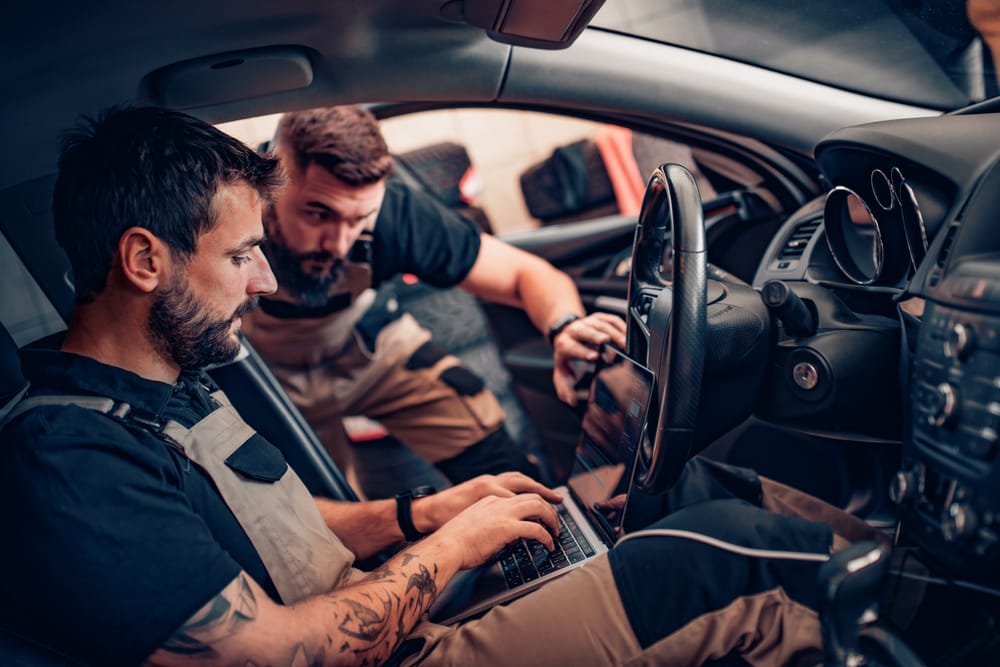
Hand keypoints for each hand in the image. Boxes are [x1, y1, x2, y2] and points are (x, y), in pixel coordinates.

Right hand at [429, 493, 561, 569]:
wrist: (445, 546)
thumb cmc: (454, 542)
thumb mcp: (474, 524)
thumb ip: (491, 524)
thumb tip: (506, 537)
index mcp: (489, 498)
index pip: (518, 495)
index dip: (534, 503)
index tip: (541, 512)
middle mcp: (498, 501)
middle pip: (533, 495)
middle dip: (548, 507)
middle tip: (555, 521)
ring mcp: (503, 513)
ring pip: (538, 506)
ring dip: (551, 519)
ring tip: (556, 532)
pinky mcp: (507, 527)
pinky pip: (536, 529)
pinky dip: (546, 537)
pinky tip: (549, 545)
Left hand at [552, 312, 626, 404]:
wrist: (566, 336)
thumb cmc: (567, 357)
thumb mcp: (563, 374)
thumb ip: (565, 388)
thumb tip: (571, 400)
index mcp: (564, 345)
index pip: (572, 347)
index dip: (583, 352)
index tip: (594, 357)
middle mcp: (574, 331)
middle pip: (585, 331)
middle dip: (595, 335)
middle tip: (605, 340)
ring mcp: (587, 323)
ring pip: (600, 324)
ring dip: (612, 333)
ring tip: (623, 343)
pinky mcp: (598, 318)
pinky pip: (610, 319)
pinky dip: (620, 326)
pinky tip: (626, 335)